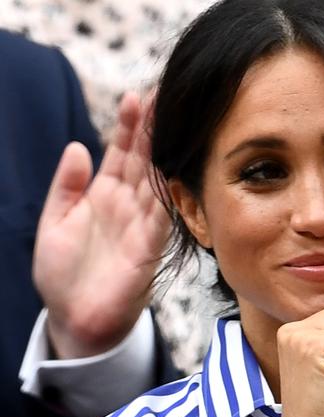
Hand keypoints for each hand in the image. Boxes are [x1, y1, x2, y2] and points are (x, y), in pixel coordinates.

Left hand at [32, 92, 169, 358]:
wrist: (74, 318)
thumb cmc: (62, 274)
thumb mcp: (53, 222)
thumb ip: (66, 186)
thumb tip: (78, 146)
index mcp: (102, 195)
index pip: (120, 152)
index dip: (129, 125)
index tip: (136, 96)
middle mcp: (127, 204)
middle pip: (144, 159)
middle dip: (153, 128)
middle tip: (163, 94)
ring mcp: (141, 223)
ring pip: (156, 179)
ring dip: (164, 151)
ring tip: (173, 120)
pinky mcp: (149, 246)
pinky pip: (162, 214)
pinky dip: (169, 190)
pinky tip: (174, 166)